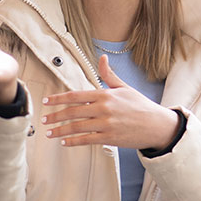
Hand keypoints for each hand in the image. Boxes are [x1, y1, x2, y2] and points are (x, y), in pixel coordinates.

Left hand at [41, 54, 179, 149]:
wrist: (156, 125)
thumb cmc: (140, 105)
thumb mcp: (124, 87)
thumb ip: (109, 75)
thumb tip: (102, 58)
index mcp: (105, 95)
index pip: (75, 96)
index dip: (58, 99)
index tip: (46, 101)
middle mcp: (103, 109)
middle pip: (72, 112)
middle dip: (55, 116)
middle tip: (44, 119)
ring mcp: (106, 124)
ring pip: (77, 127)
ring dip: (60, 130)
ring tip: (49, 133)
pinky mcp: (109, 138)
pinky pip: (86, 140)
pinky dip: (73, 141)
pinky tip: (64, 142)